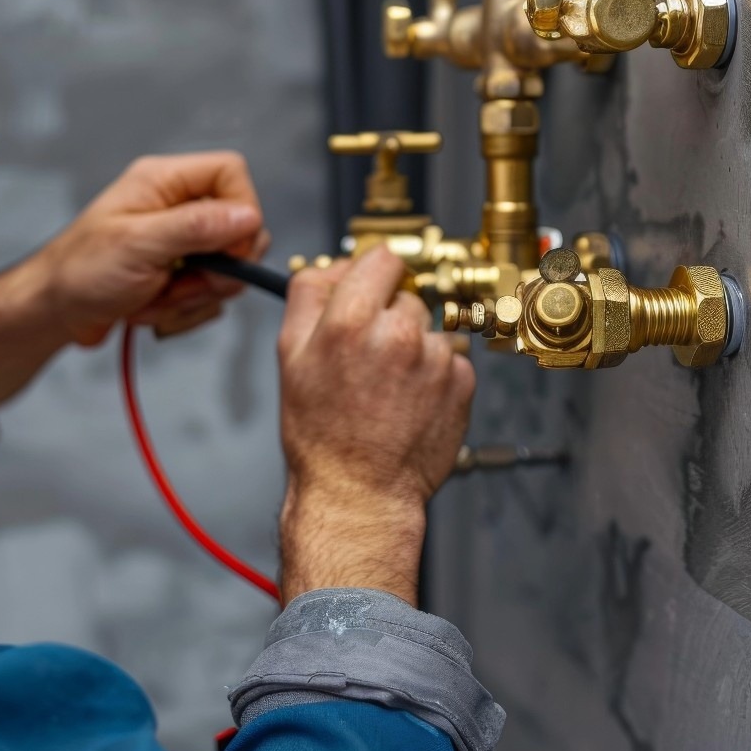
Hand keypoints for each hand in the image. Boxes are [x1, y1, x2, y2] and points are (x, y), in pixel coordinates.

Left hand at [31, 152, 269, 346]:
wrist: (54, 311)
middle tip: (184, 285)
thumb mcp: (138, 245)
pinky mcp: (178, 274)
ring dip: (194, 296)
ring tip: (152, 298)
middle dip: (217, 269)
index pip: (231, 174)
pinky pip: (209, 294)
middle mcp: (176, 206)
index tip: (228, 251)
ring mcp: (179, 243)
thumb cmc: (80, 271)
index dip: (242, 211)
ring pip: (227, 268)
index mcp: (164, 182)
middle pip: (239, 227)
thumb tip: (248, 217)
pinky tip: (149, 308)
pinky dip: (183, 310)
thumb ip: (195, 228)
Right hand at [275, 249, 474, 603]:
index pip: (383, 258)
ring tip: (389, 387)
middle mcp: (398, 334)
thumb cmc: (321, 434)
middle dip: (389, 318)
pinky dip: (435, 376)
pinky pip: (450, 360)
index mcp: (350, 320)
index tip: (370, 293)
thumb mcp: (290, 356)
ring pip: (429, 329)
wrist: (359, 491)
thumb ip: (309, 294)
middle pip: (406, 295)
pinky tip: (410, 401)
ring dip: (414, 349)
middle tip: (368, 359)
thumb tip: (335, 264)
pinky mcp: (460, 383)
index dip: (374, 276)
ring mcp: (435, 359)